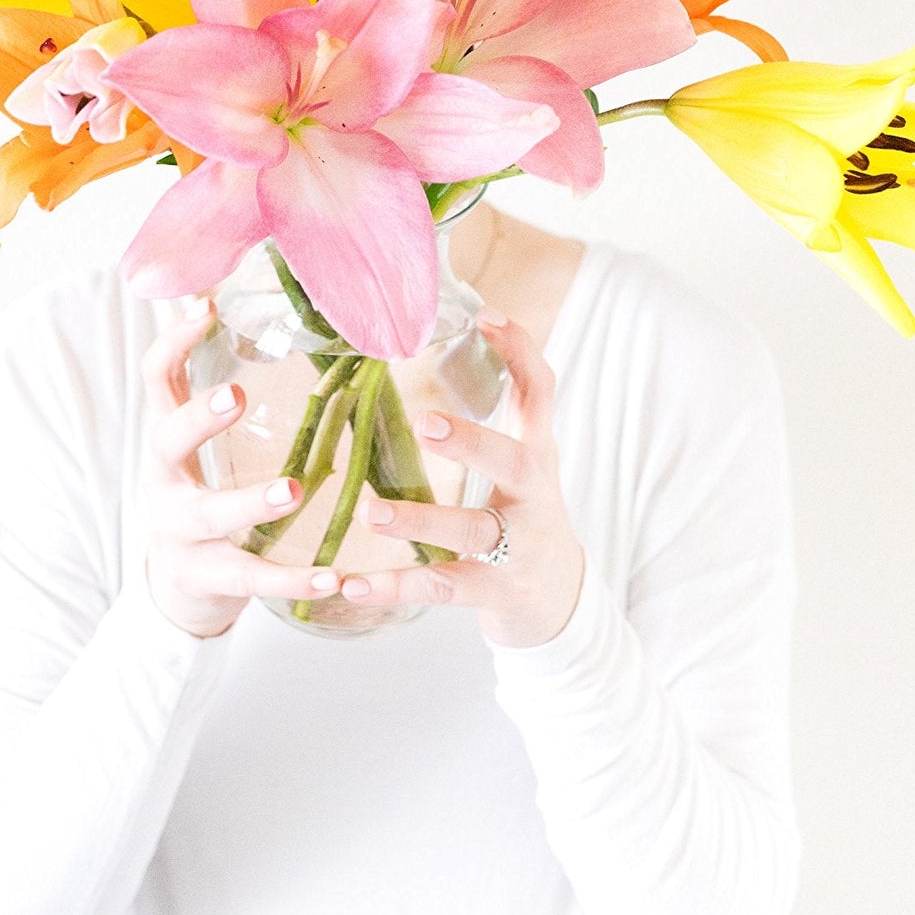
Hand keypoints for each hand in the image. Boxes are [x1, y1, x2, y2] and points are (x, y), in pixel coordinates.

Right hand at [142, 297, 343, 639]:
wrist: (179, 592)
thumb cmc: (201, 503)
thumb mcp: (199, 452)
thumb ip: (214, 400)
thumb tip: (243, 315)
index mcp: (168, 443)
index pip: (157, 380)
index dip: (173, 342)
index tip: (206, 307)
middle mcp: (164, 484)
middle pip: (166, 443)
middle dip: (198, 419)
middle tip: (234, 395)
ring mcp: (180, 534)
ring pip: (211, 515)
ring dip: (251, 502)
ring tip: (295, 489)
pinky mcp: (206, 579)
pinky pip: (250, 578)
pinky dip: (291, 578)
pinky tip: (331, 575)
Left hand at [339, 309, 585, 649]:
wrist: (558, 597)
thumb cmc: (525, 512)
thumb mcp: (523, 460)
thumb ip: (500, 412)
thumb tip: (463, 331)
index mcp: (536, 454)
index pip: (541, 392)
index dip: (521, 352)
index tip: (486, 316)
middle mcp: (533, 497)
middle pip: (513, 463)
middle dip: (472, 442)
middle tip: (424, 421)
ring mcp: (517, 548)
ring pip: (471, 532)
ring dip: (421, 521)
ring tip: (372, 513)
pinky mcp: (493, 591)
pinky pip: (442, 588)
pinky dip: (397, 587)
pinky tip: (355, 584)